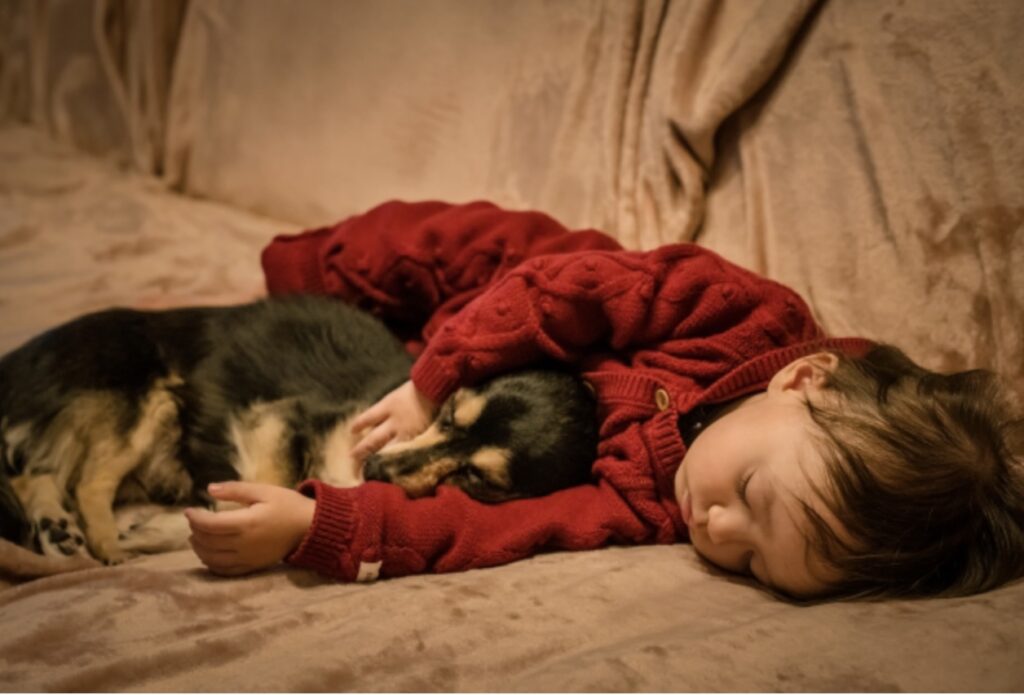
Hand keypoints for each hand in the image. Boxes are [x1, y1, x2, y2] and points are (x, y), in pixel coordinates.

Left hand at [185, 481, 314, 575]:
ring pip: (212, 559)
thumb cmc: (288, 505)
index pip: (210, 524)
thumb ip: (236, 489)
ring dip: (199, 548)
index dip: (195, 518)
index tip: (188, 510)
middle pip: (208, 541)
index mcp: (247, 523)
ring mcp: (248, 559)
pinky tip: (208, 553)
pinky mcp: (252, 567)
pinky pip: (224, 570)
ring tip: (196, 536)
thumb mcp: (264, 491)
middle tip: (194, 520)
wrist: (310, 528)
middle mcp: (244, 544)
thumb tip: (209, 489)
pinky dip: (210, 563)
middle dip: (195, 530)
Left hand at [350, 380, 437, 461]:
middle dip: (362, 449)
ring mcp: (406, 433)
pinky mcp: (418, 440)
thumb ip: (387, 409)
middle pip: (373, 439)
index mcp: (388, 407)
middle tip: (352, 457)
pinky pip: (403, 452)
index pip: (367, 418)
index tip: (352, 431)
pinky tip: (392, 466)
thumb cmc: (419, 389)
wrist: (435, 391)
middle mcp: (393, 422)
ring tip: (369, 468)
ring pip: (387, 450)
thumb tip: (376, 421)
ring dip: (377, 459)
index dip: (359, 425)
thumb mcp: (397, 396)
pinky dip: (396, 459)